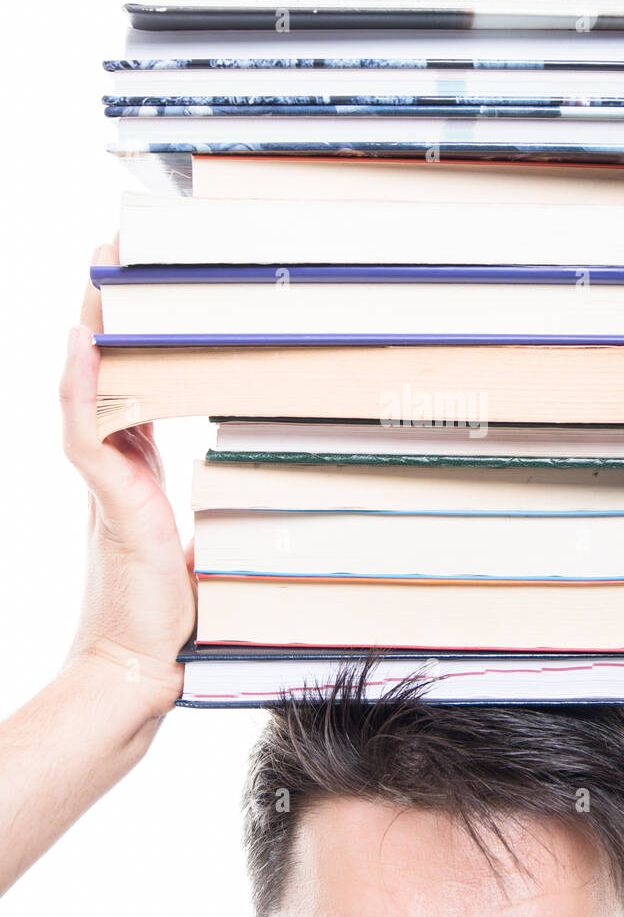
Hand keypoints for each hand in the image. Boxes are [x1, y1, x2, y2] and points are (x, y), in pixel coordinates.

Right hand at [60, 243, 195, 712]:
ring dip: (92, 327)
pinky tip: (82, 342)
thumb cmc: (170, 608)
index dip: (135, 335)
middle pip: (106, 371)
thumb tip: (251, 483)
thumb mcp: (198, 540)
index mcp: (137, 470)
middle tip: (118, 251)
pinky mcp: (109, 502)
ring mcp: (106, 481)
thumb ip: (211, 507)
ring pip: (89, 388)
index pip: (133, 384)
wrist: (140, 665)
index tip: (145, 290)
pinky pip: (85, 432)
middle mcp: (117, 465)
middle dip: (110, 310)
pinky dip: (80, 385)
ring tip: (100, 270)